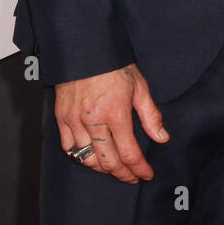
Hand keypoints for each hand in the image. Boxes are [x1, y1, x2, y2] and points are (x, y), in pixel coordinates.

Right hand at [54, 63, 168, 183]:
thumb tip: (162, 138)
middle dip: (122, 174)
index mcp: (115, 113)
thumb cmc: (113, 65)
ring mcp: (74, 120)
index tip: (146, 174)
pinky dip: (81, 157)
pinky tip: (92, 157)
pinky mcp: (61, 118)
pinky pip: (68, 148)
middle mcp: (93, 120)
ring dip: (102, 168)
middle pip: (108, 162)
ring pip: (87, 159)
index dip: (140, 169)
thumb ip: (150, 115)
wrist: (85, 48)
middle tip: (132, 176)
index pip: (129, 153)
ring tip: (114, 168)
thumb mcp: (139, 86)